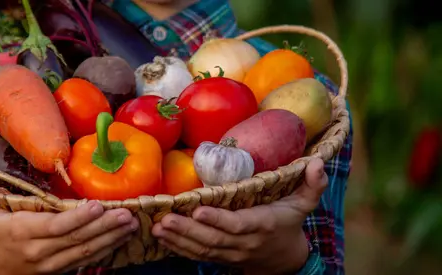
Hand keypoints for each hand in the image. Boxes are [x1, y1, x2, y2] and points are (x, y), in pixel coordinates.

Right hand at [0, 177, 138, 274]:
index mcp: (22, 232)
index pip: (55, 226)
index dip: (77, 218)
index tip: (97, 206)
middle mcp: (40, 250)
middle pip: (77, 239)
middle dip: (105, 227)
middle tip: (127, 214)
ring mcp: (53, 263)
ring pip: (86, 251)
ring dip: (111, 238)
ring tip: (131, 224)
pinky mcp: (61, 269)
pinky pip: (87, 260)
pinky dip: (106, 249)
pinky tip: (122, 237)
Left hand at [152, 158, 327, 274]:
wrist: (283, 260)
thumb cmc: (288, 224)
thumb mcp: (303, 205)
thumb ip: (312, 185)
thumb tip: (317, 162)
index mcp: (263, 225)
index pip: (238, 225)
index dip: (218, 220)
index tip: (198, 210)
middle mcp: (244, 242)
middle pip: (214, 239)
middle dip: (187, 230)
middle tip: (166, 218)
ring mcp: (230, 253)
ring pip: (202, 250)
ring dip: (178, 239)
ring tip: (158, 227)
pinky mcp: (220, 258)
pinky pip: (197, 256)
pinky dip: (178, 248)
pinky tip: (161, 236)